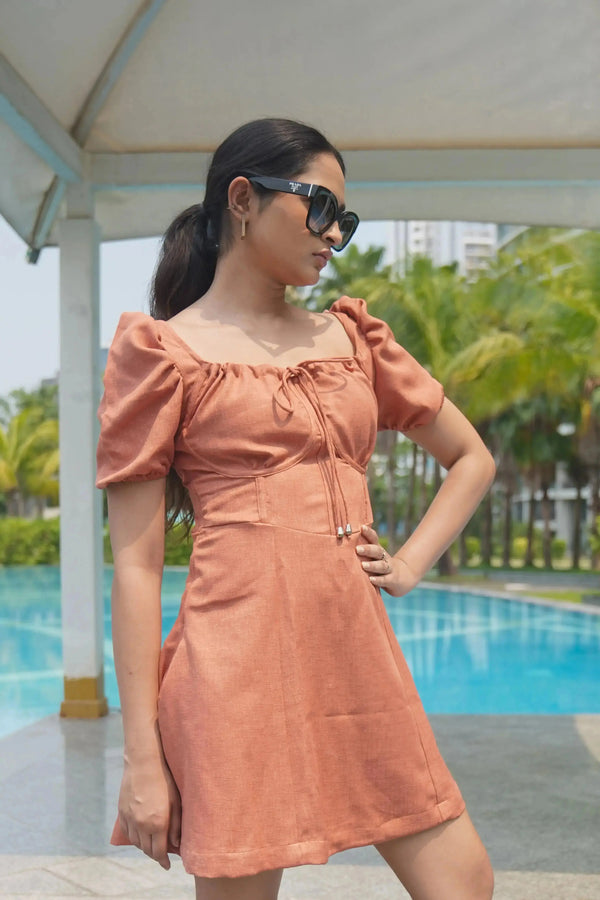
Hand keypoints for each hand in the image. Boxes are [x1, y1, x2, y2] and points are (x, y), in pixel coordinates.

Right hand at [118, 754, 180, 869]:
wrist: (143, 763)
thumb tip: (176, 844)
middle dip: (155, 855)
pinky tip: (140, 836)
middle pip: (147, 849)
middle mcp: (141, 824)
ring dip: (144, 847)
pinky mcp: (122, 812)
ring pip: (136, 843)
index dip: (163, 861)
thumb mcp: (176, 802)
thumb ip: (176, 825)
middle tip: (162, 855)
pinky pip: (127, 833)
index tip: (167, 865)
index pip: (158, 851)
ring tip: (152, 845)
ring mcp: (130, 819)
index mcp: (157, 823)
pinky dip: (134, 838)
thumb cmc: (164, 780)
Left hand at [356, 524, 420, 596]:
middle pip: (377, 551)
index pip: (374, 539)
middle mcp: (384, 557)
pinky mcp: (392, 580)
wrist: (401, 577)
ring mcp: (389, 568)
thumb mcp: (373, 557)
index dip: (368, 533)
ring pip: (382, 566)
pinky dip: (379, 580)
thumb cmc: (379, 566)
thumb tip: (343, 542)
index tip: (361, 527)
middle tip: (357, 549)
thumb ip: (361, 552)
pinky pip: (385, 580)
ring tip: (363, 565)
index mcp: (378, 550)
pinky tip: (371, 579)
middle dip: (368, 550)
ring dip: (373, 565)